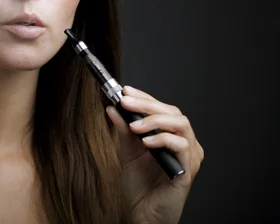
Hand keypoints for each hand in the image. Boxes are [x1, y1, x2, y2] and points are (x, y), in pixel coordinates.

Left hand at [106, 85, 203, 223]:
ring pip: (181, 124)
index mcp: (170, 136)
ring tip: (135, 126)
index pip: (161, 108)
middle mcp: (183, 143)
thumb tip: (113, 108)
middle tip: (126, 101)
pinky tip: (146, 142)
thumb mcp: (126, 152)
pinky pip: (182, 147)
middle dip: (147, 104)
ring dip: (155, 120)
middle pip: (172, 112)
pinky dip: (163, 139)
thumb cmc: (139, 186)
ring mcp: (188, 156)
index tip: (125, 91)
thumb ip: (123, 131)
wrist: (142, 215)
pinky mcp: (187, 170)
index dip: (144, 96)